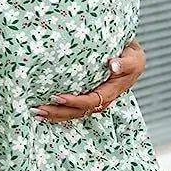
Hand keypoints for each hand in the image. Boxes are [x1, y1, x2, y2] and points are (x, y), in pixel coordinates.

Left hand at [32, 40, 146, 121]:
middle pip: (78, 112)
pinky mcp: (88, 97)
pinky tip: (43, 108)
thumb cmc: (131, 56)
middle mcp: (102, 99)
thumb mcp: (134, 57)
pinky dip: (58, 110)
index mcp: (112, 91)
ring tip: (36, 112)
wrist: (131, 58)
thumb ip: (125, 63)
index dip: (74, 102)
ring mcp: (94, 100)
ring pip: (74, 112)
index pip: (91, 101)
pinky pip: (72, 108)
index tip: (57, 97)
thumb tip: (113, 65)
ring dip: (55, 114)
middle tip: (38, 109)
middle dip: (58, 113)